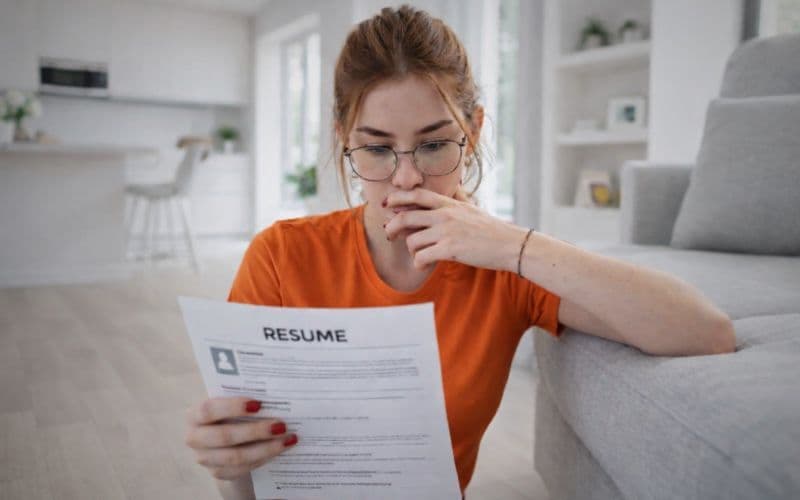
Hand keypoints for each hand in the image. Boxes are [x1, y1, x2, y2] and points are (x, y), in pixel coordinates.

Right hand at [185, 397, 297, 480]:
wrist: (224, 436)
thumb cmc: (229, 411)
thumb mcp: (230, 401)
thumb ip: (244, 395)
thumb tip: (274, 392)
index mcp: (195, 414)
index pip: (209, 410)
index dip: (233, 407)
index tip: (259, 404)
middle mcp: (195, 438)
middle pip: (225, 436)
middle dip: (256, 431)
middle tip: (281, 425)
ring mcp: (205, 458)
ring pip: (236, 457)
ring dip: (266, 448)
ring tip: (288, 439)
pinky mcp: (218, 472)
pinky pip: (243, 469)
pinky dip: (264, 458)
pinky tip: (280, 449)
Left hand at [384, 187, 526, 271]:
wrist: (509, 244)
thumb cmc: (490, 229)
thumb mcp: (472, 208)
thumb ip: (457, 199)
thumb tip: (454, 187)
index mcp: (449, 204)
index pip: (417, 195)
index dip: (397, 198)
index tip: (386, 203)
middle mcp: (445, 215)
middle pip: (405, 217)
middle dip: (392, 227)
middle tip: (389, 235)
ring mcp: (447, 232)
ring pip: (412, 241)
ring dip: (412, 251)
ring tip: (420, 255)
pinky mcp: (450, 249)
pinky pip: (421, 257)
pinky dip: (419, 263)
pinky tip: (424, 264)